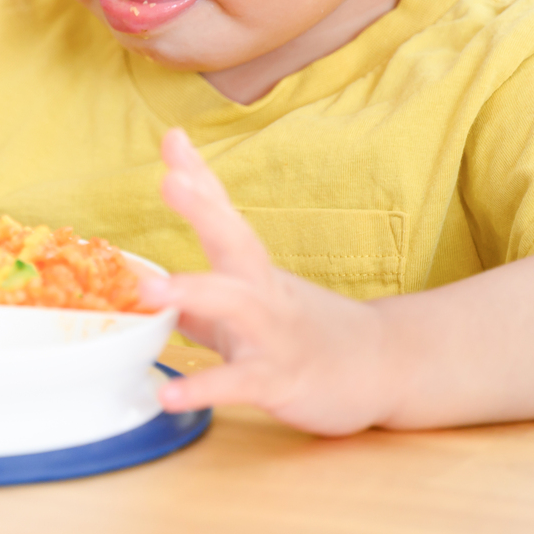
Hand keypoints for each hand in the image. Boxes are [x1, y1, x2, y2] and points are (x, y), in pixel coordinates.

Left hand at [140, 129, 400, 435]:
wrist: (386, 369)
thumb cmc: (308, 335)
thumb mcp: (252, 306)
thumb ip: (203, 295)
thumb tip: (150, 283)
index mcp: (253, 271)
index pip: (226, 215)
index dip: (200, 178)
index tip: (173, 137)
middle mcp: (264, 292)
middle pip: (236, 241)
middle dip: (204, 209)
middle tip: (170, 180)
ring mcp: (274, 333)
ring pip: (236, 304)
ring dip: (193, 291)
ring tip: (146, 290)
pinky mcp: (280, 379)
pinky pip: (239, 383)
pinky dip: (204, 388)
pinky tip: (168, 396)